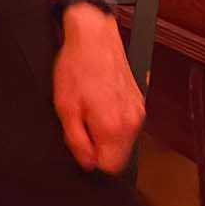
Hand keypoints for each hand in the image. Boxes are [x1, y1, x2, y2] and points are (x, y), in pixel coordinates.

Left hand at [53, 5, 144, 173]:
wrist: (94, 37)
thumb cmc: (78, 67)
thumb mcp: (65, 108)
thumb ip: (76, 141)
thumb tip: (86, 162)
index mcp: (113, 127)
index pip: (110, 168)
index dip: (91, 159)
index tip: (81, 145)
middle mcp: (132, 122)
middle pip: (118, 156)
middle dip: (99, 147)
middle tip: (82, 124)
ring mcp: (138, 110)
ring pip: (123, 140)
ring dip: (106, 133)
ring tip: (89, 109)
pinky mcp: (139, 100)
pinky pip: (126, 122)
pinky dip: (113, 119)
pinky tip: (99, 101)